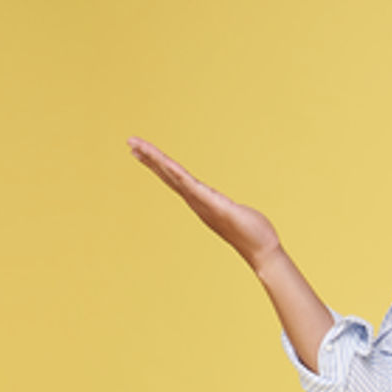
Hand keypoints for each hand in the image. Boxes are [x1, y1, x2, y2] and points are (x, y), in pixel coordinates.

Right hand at [130, 136, 283, 268]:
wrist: (261, 250)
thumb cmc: (250, 232)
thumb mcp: (231, 213)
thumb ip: (224, 208)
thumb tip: (224, 207)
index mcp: (199, 199)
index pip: (173, 177)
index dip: (156, 163)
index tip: (139, 150)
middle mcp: (196, 201)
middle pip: (167, 174)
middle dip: (148, 157)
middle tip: (130, 141)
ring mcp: (203, 202)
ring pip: (174, 176)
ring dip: (156, 161)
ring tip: (138, 147)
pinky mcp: (215, 204)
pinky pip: (192, 186)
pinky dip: (178, 174)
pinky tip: (167, 163)